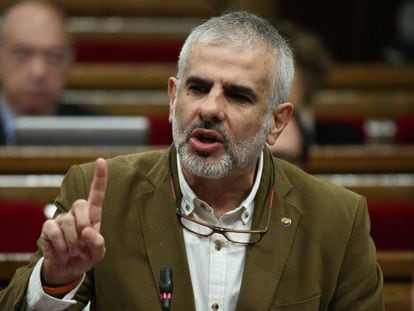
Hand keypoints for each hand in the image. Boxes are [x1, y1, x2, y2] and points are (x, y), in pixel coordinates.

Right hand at [40, 158, 107, 285]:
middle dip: (84, 223)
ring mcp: (61, 218)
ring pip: (67, 222)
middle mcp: (77, 213)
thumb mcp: (98, 253)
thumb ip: (98, 243)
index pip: (97, 193)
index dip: (100, 177)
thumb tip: (87, 230)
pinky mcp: (48, 227)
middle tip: (83, 242)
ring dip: (72, 242)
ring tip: (73, 251)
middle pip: (80, 204)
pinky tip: (63, 252)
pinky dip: (61, 246)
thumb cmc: (85, 256)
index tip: (102, 160)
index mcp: (93, 215)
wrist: (67, 269)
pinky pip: (54, 232)